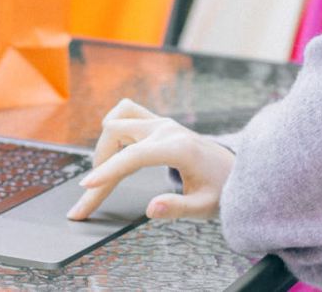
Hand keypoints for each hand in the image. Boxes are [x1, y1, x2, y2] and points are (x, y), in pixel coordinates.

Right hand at [67, 98, 234, 220]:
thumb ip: (177, 208)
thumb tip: (151, 209)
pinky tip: (113, 150)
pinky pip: (127, 112)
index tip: (87, 186)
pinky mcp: (159, 123)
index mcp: (178, 149)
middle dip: (100, 164)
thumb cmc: (221, 189)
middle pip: (116, 134)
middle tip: (92, 197)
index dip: (108, 171)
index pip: (133, 156)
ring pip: (118, 118)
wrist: (235, 169)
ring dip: (104, 143)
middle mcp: (167, 129)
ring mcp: (162, 123)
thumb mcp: (204, 206)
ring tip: (103, 172)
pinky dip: (114, 128)